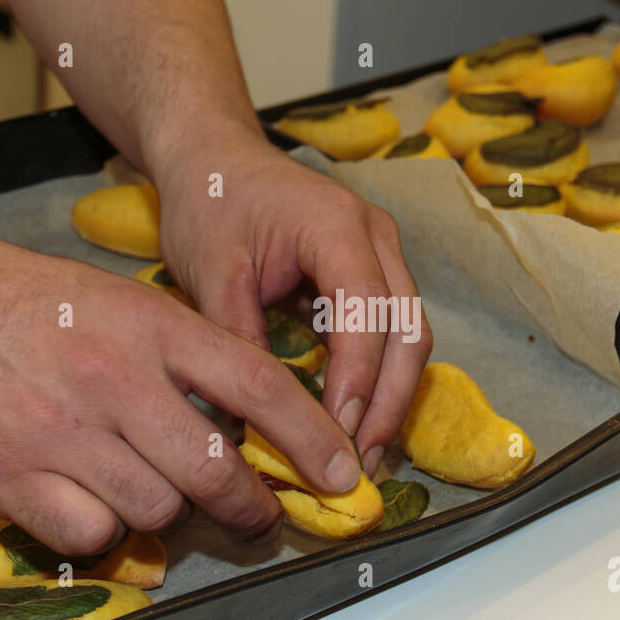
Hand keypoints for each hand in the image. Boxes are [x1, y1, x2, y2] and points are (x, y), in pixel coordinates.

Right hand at [0, 221, 364, 553]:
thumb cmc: (7, 297)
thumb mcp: (108, 298)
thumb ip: (176, 352)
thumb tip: (241, 416)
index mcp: (147, 323)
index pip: (259, 387)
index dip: (312, 439)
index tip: (341, 471)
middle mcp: (112, 377)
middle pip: (217, 469)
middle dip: (251, 506)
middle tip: (258, 515)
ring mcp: (59, 431)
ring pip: (157, 510)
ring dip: (167, 514)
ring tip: (150, 492)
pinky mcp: (8, 477)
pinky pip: (90, 534)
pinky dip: (101, 531)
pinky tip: (87, 502)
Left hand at [153, 130, 432, 477]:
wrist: (214, 157)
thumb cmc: (208, 202)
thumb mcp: (210, 272)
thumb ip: (237, 339)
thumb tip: (252, 419)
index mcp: (337, 226)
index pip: (366, 312)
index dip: (357, 380)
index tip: (336, 436)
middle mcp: (376, 237)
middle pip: (408, 330)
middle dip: (389, 403)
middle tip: (360, 463)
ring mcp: (383, 252)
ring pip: (411, 335)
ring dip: (392, 397)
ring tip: (362, 454)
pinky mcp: (374, 271)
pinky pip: (393, 331)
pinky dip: (380, 378)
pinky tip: (357, 420)